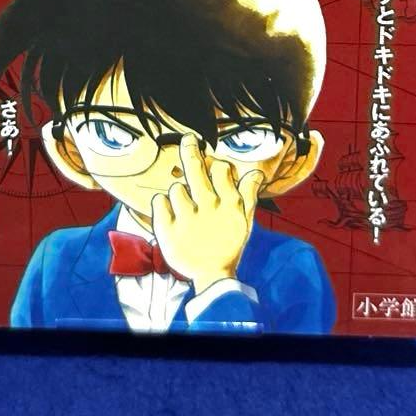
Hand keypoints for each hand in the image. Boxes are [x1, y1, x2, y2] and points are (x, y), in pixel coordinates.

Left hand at [150, 133, 263, 294]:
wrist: (212, 276)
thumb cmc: (229, 245)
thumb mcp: (245, 222)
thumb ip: (249, 195)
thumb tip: (256, 172)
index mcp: (229, 204)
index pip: (221, 170)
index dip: (217, 165)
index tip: (213, 164)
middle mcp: (208, 207)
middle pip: (195, 169)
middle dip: (190, 150)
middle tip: (188, 139)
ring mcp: (187, 218)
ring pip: (176, 188)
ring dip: (178, 193)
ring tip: (184, 208)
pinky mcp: (168, 230)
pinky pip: (159, 202)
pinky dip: (162, 204)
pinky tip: (169, 213)